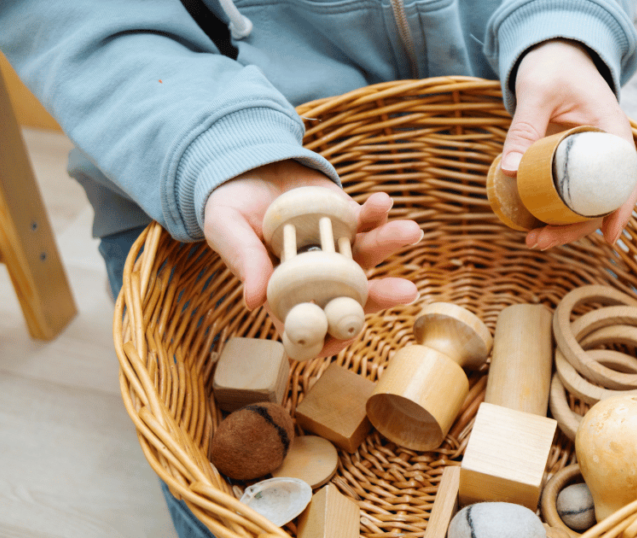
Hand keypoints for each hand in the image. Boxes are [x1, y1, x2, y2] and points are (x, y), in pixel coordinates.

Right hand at [204, 160, 421, 355]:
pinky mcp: (349, 220)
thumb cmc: (230, 208)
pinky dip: (378, 211)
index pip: (312, 327)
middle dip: (381, 296)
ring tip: (410, 231)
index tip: (346, 337)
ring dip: (390, 245)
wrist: (247, 169)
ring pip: (369, 256)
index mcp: (287, 294)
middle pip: (353, 297)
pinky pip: (368, 220)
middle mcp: (320, 279)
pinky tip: (383, 201)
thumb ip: (244, 261)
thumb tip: (254, 301)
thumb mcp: (226, 231)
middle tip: (406, 291)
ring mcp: (339, 249)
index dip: (330, 338)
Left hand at [501, 39, 636, 250]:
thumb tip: (509, 171)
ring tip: (533, 241)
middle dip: (577, 228)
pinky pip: (571, 194)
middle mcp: (608, 150)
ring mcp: (592, 160)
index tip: (609, 238)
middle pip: (604, 200)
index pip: (626, 177)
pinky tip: (532, 224)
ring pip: (587, 202)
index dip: (621, 210)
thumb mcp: (536, 93)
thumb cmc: (552, 68)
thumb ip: (524, 129)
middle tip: (540, 242)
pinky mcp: (574, 164)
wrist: (555, 56)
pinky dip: (555, 211)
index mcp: (612, 131)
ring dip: (564, 226)